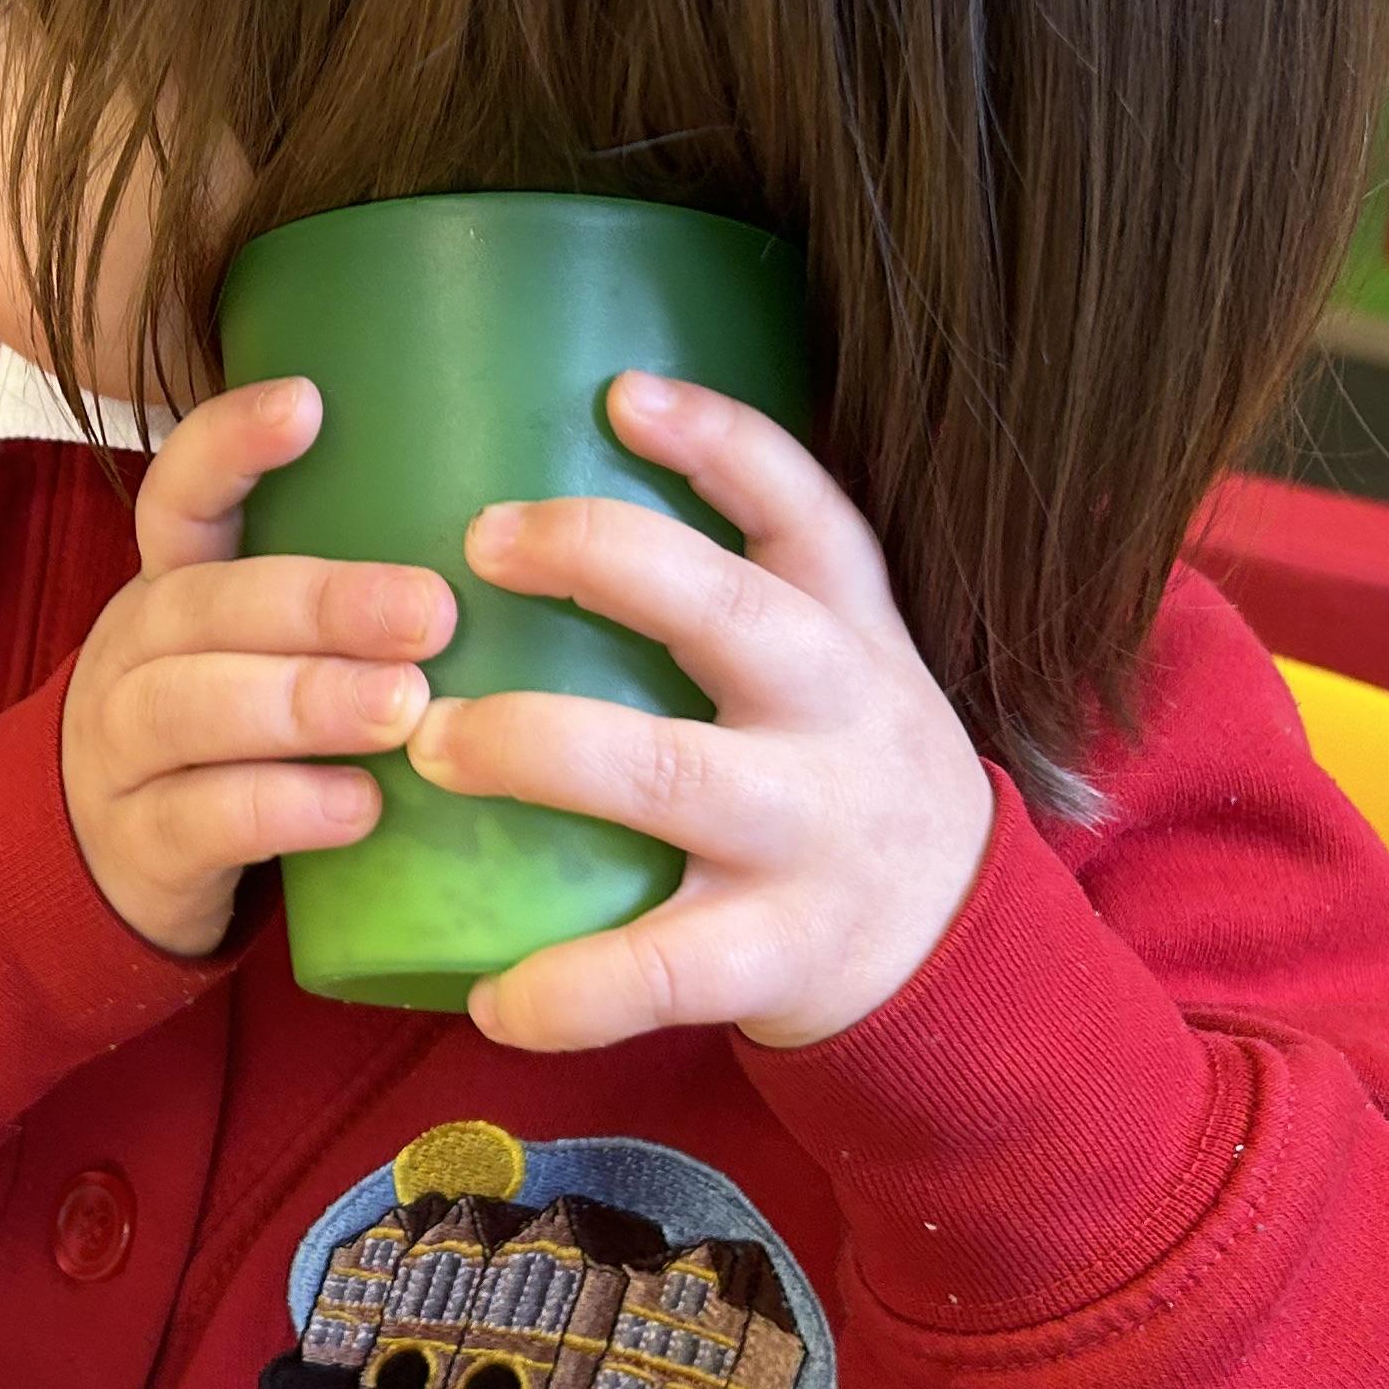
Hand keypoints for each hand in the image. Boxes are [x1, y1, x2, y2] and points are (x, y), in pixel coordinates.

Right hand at [62, 379, 456, 959]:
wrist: (126, 869)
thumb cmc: (237, 736)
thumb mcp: (263, 650)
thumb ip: (345, 599)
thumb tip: (515, 533)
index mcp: (171, 585)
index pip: (180, 493)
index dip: (231, 445)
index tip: (308, 403)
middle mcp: (133, 652)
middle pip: (204, 605)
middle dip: (320, 602)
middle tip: (431, 612)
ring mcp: (120, 751)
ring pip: (191, 708)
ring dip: (304, 703)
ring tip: (404, 708)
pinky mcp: (139, 846)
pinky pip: (200, 820)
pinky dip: (282, 809)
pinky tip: (360, 805)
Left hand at [410, 373, 993, 1053]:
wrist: (958, 948)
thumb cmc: (839, 768)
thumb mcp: (837, 653)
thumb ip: (740, 576)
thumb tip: (559, 465)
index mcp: (846, 624)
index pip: (800, 505)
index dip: (716, 441)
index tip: (620, 392)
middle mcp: (836, 713)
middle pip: (728, 613)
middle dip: (598, 564)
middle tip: (473, 547)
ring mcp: (807, 833)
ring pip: (668, 775)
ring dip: (538, 749)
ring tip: (431, 744)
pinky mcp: (780, 951)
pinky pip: (662, 967)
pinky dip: (569, 987)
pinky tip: (491, 995)